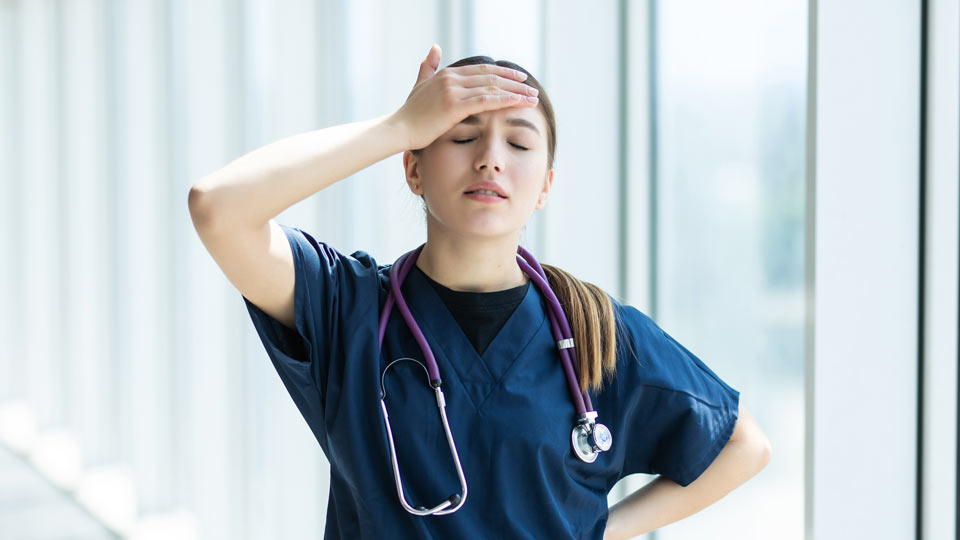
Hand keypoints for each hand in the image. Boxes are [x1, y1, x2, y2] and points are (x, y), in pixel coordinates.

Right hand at [391, 44, 539, 149]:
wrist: (399, 129)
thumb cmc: (411, 113)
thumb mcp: (421, 84)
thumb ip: (429, 66)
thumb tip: (434, 47)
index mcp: (448, 74)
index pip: (483, 70)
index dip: (504, 73)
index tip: (520, 78)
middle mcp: (452, 78)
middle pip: (492, 76)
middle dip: (515, 82)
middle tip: (532, 88)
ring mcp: (453, 91)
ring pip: (492, 87)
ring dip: (516, 92)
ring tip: (532, 98)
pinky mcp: (454, 106)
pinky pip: (486, 101)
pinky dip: (506, 100)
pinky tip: (519, 103)